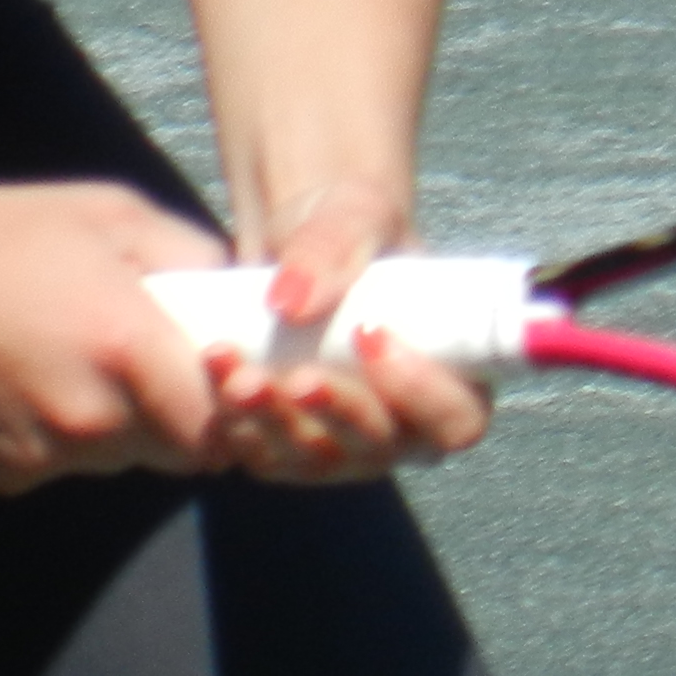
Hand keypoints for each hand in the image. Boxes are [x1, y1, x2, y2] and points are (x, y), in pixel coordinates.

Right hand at [0, 171, 231, 493]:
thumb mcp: (110, 213)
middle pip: (168, 452)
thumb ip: (188, 256)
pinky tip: (17, 382)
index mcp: (127, 348)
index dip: (222, 412)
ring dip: (108, 428)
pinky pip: (53, 466)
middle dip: (168, 419)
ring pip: (109, 461)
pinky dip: (50, 437)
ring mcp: (41, 454)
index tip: (212, 385)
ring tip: (65, 362)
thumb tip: (232, 294)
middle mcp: (90, 417)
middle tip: (138, 367)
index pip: (215, 427)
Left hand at [204, 182, 494, 485]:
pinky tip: (218, 376)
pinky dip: (238, 421)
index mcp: (449, 376)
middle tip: (297, 375)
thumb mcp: (354, 217)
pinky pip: (267, 453)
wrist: (295, 246)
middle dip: (335, 412)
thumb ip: (333, 248)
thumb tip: (292, 302)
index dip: (422, 393)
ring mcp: (345, 444)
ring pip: (316, 458)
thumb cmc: (351, 228)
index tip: (371, 336)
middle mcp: (402, 425)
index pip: (458, 419)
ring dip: (275, 420)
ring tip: (236, 371)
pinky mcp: (290, 448)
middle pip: (381, 448)